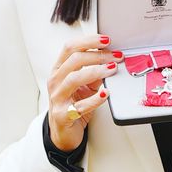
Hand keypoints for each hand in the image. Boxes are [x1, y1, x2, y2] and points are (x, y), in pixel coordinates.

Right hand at [47, 34, 122, 150]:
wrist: (63, 132)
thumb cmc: (73, 104)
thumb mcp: (84, 86)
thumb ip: (94, 73)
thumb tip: (112, 60)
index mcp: (59, 70)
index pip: (70, 48)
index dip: (88, 41)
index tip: (106, 40)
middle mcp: (55, 82)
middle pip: (74, 60)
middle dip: (98, 55)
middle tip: (116, 57)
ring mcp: (58, 98)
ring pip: (74, 79)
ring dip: (96, 72)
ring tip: (112, 69)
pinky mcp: (63, 115)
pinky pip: (80, 106)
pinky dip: (95, 99)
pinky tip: (106, 94)